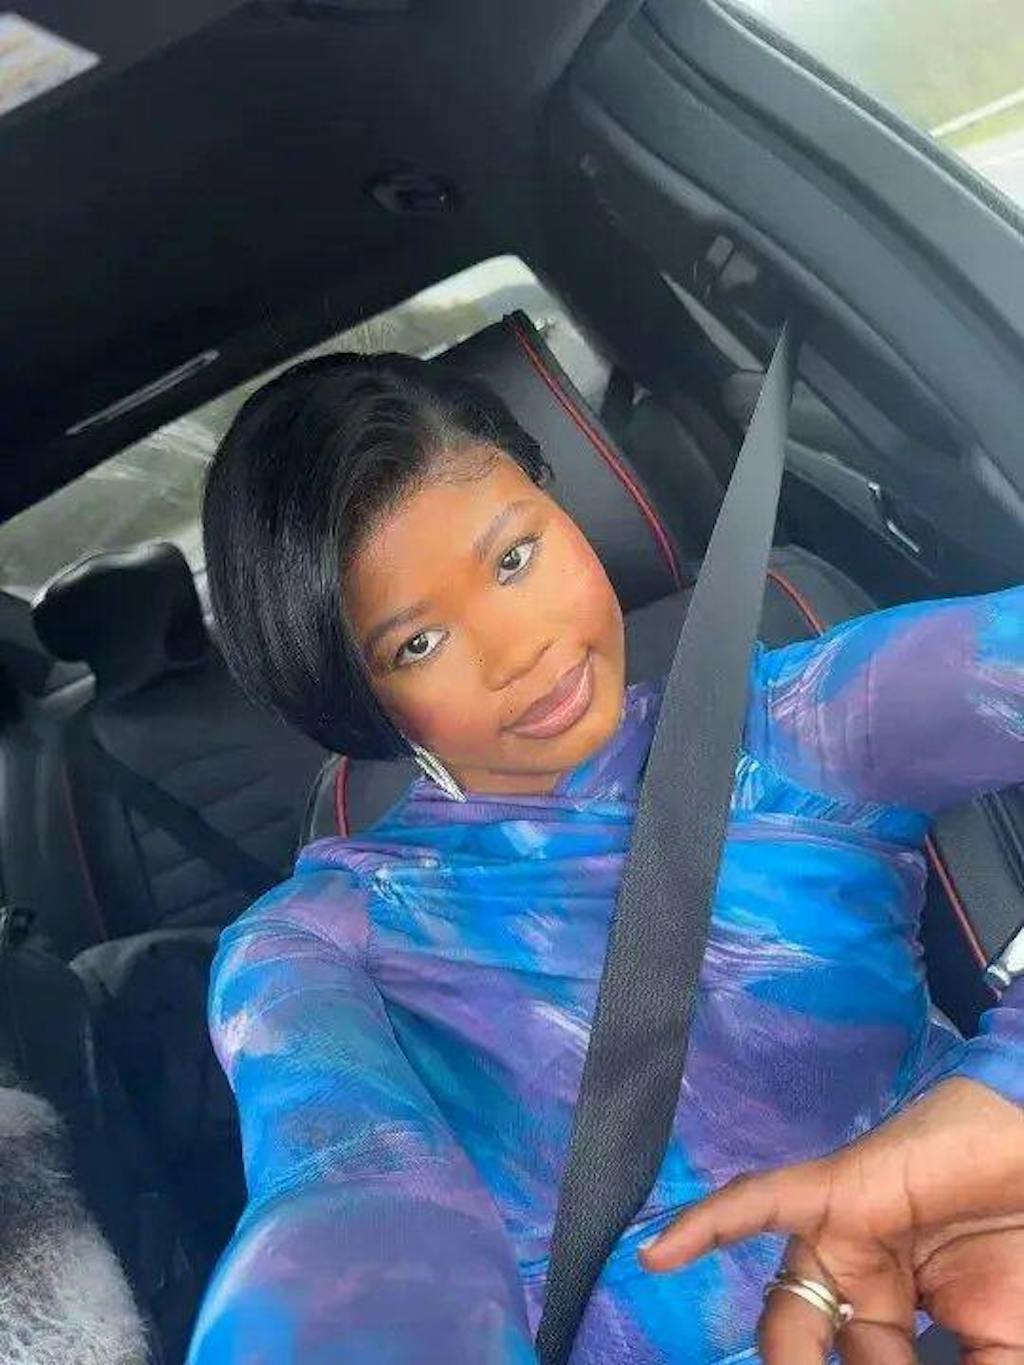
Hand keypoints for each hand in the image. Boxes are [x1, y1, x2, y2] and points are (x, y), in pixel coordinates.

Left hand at [638, 1079, 1023, 1361]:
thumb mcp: (1002, 1342)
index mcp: (891, 1319)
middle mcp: (857, 1281)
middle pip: (814, 1355)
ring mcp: (842, 1237)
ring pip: (787, 1308)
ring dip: (785, 1361)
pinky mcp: (833, 1191)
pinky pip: (759, 1203)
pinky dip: (706, 1225)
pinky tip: (656, 1258)